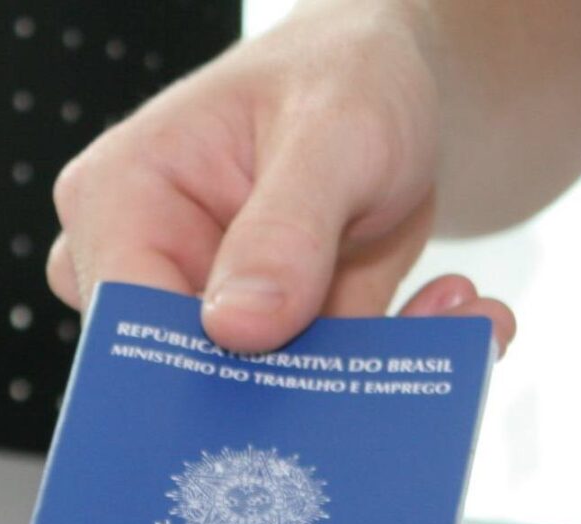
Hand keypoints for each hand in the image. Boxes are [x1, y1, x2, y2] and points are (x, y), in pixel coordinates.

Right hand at [48, 1, 515, 352]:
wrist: (399, 86)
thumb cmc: (345, 75)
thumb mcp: (330, 133)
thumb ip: (284, 229)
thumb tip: (236, 327)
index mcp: (121, 201)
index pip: (128, 322)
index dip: (193, 375)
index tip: (286, 386)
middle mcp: (154, 264)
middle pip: (192, 377)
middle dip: (301, 387)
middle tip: (393, 369)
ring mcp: (216, 310)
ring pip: (274, 392)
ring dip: (371, 376)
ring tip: (456, 319)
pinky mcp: (279, 340)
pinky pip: (329, 382)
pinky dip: (400, 359)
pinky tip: (459, 313)